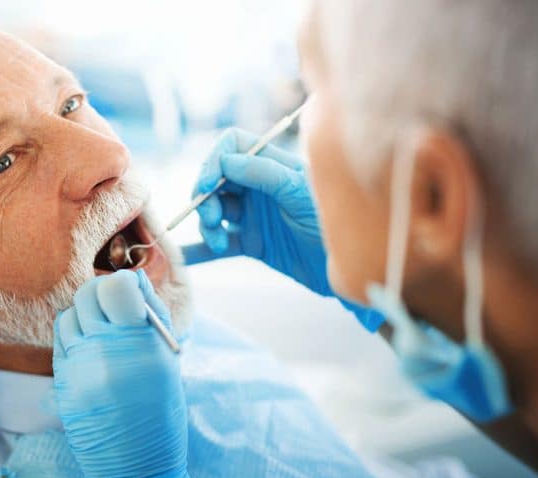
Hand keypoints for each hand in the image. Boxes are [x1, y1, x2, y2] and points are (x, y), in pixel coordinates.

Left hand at [53, 270, 209, 477]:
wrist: (135, 470)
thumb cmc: (160, 415)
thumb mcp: (167, 363)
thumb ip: (151, 318)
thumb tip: (133, 280)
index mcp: (139, 347)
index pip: (114, 288)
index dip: (122, 283)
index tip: (130, 293)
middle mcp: (103, 354)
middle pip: (87, 295)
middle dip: (102, 294)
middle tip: (116, 309)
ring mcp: (77, 368)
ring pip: (69, 315)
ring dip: (85, 315)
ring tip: (103, 333)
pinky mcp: (61, 382)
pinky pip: (61, 341)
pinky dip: (74, 336)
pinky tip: (90, 351)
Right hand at [194, 127, 329, 293]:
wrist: (353, 270)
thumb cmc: (335, 223)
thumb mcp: (301, 193)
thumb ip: (265, 174)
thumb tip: (225, 160)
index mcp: (274, 166)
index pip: (232, 146)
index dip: (213, 161)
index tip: (206, 186)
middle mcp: (260, 187)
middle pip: (216, 181)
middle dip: (206, 198)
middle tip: (213, 221)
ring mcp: (254, 215)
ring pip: (214, 211)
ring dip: (207, 225)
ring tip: (218, 241)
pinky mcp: (252, 244)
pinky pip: (218, 243)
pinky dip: (199, 249)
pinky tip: (183, 257)